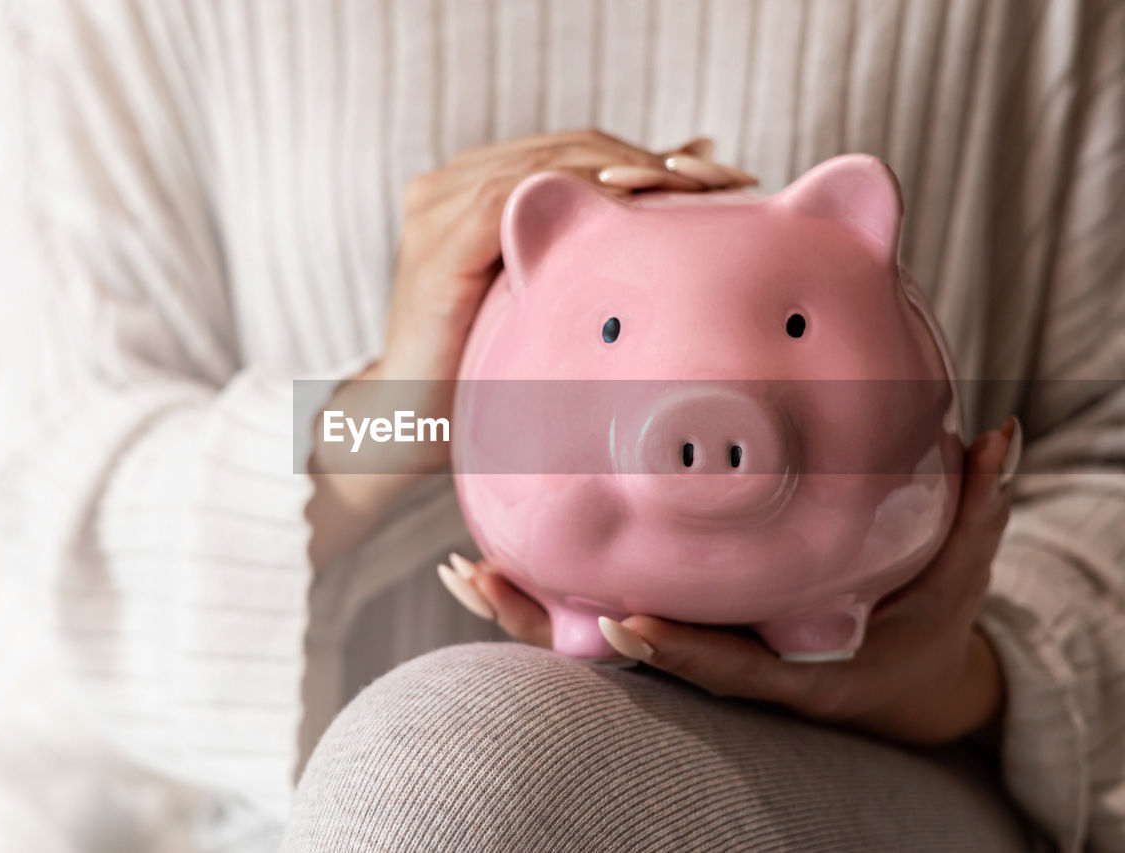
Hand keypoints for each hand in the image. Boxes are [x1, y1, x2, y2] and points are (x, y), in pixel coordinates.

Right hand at [309, 132, 754, 564]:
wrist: (411, 423)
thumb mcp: (551, 299)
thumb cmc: (486, 369)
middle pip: (574, 148)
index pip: (583, 152)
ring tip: (697, 195)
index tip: (727, 180)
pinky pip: (512, 200)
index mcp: (479, 186)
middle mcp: (453, 183)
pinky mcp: (435, 242)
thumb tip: (689, 177)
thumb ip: (596, 248)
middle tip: (729, 182)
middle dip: (657, 162)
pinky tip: (628, 215)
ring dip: (628, 173)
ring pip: (550, 162)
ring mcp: (438, 206)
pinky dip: (572, 198)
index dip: (656, 159)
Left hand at [440, 418, 1022, 745]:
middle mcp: (718, 653)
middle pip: (621, 650)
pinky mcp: (673, 609)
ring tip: (464, 561)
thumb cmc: (920, 628)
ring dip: (526, 602)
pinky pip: (597, 602)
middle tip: (481, 574)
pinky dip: (545, 584)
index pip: (720, 661)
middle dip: (551, 624)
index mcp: (782, 664)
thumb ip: (971, 514)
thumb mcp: (953, 578)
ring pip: (591, 630)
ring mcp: (687, 634)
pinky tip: (494, 541)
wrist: (890, 673)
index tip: (622, 624)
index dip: (673, 646)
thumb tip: (999, 438)